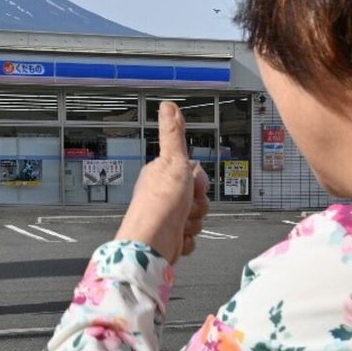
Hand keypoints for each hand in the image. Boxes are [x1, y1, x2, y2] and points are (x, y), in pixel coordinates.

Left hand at [115, 102, 208, 263]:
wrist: (152, 244)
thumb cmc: (160, 204)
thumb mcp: (172, 162)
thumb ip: (173, 135)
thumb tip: (169, 106)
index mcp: (162, 173)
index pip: (195, 173)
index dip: (199, 182)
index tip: (191, 186)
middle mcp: (163, 193)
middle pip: (199, 196)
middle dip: (198, 205)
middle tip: (185, 206)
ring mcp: (167, 215)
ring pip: (197, 217)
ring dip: (193, 223)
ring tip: (179, 223)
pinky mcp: (170, 236)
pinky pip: (192, 236)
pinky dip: (188, 240)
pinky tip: (177, 237)